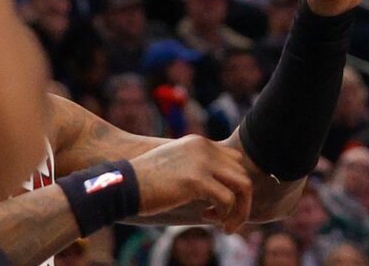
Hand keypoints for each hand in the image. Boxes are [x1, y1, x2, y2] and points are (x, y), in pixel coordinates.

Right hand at [133, 134, 259, 230]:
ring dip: (238, 211)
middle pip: (243, 174)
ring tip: (223, 225)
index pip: (236, 161)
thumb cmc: (147, 181)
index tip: (220, 203)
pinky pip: (227, 200)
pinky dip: (223, 215)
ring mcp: (201, 162)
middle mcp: (204, 147)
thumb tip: (218, 191)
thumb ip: (197, 168)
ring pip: (243, 186)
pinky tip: (206, 218)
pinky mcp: (196, 180)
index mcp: (200, 143)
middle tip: (224, 220)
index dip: (234, 185)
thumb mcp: (176, 165)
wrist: (124, 184)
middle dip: (241, 202)